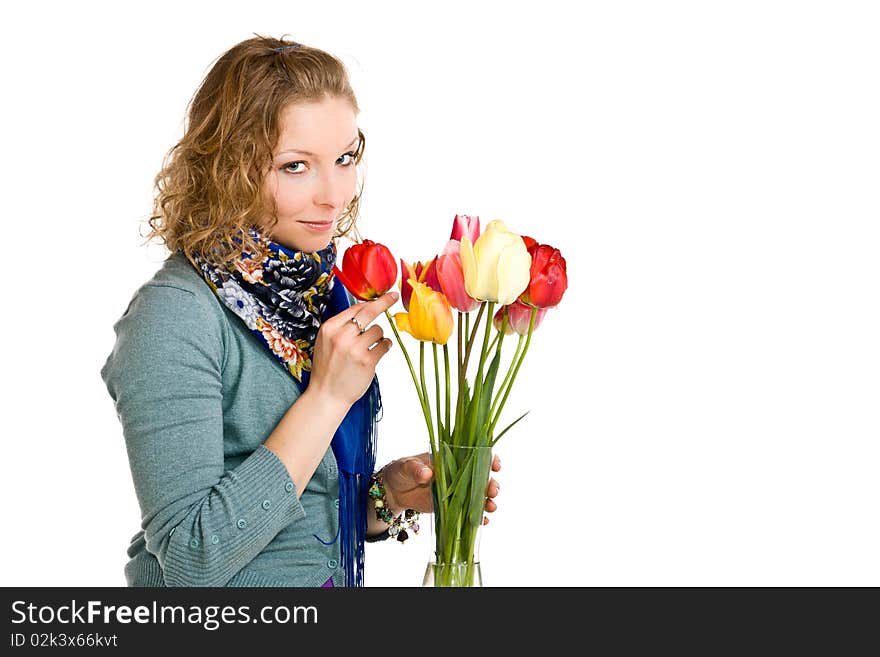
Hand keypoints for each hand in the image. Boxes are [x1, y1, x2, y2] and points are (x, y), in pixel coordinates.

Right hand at [309, 291, 397, 405]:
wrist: (326, 394)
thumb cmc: (328, 369)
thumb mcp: (325, 342)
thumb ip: (341, 327)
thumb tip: (365, 310)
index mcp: (329, 328)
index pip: (355, 308)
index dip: (370, 303)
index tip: (382, 297)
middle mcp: (341, 336)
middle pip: (368, 312)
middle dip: (383, 303)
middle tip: (392, 297)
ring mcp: (354, 348)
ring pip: (378, 330)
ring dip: (379, 337)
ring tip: (371, 347)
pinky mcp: (367, 361)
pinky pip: (384, 345)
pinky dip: (385, 346)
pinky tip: (378, 352)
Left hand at [382, 452, 501, 523]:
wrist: (394, 491)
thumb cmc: (402, 470)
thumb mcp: (406, 465)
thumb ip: (416, 468)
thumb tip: (426, 473)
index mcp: (451, 457)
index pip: (475, 454)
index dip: (488, 458)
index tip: (494, 465)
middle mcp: (458, 474)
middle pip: (482, 478)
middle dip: (491, 484)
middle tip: (492, 491)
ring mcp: (456, 491)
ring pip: (479, 496)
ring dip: (488, 502)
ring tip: (490, 508)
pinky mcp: (451, 507)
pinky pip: (468, 512)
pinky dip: (477, 517)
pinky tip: (482, 522)